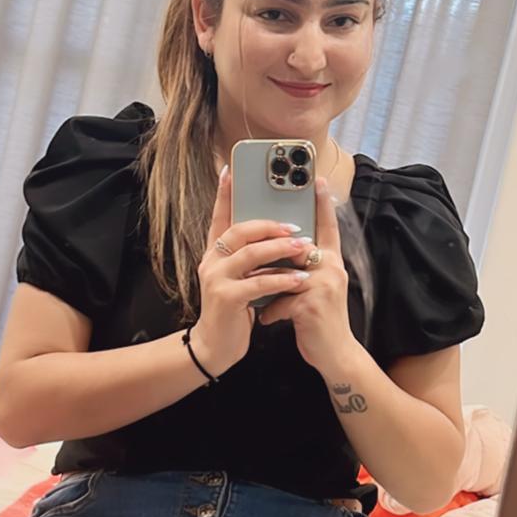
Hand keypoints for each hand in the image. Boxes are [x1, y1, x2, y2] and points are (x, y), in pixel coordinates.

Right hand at [190, 168, 310, 376]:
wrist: (216, 347)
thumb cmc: (234, 311)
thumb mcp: (241, 279)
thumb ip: (251, 259)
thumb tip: (279, 236)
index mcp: (214, 253)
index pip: (218, 217)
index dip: (223, 194)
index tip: (230, 170)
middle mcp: (211, 261)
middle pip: (239, 231)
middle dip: (269, 224)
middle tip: (296, 225)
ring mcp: (216, 279)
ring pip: (250, 254)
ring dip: (281, 249)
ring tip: (306, 248)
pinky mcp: (226, 298)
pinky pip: (258, 282)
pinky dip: (281, 279)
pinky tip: (299, 279)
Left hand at [259, 178, 357, 374]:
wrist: (335, 356)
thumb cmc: (318, 322)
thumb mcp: (313, 290)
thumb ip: (301, 270)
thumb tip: (278, 251)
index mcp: (331, 262)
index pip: (327, 227)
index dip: (323, 204)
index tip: (317, 179)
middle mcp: (332, 269)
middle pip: (297, 245)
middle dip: (274, 246)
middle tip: (254, 240)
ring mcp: (323, 285)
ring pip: (281, 272)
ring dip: (264, 286)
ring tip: (256, 298)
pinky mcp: (311, 304)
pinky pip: (278, 298)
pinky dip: (269, 311)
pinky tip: (267, 320)